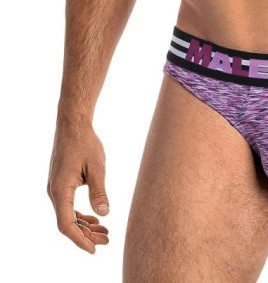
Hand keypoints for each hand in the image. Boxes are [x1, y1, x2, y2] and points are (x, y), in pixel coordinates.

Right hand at [47, 117, 109, 252]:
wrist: (72, 124)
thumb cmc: (85, 142)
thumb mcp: (97, 166)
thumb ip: (99, 191)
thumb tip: (104, 213)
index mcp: (60, 190)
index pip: (66, 224)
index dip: (80, 240)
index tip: (94, 249)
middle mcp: (54, 192)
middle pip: (67, 223)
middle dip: (86, 235)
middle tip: (106, 240)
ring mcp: (56, 189)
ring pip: (68, 216)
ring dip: (84, 225)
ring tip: (104, 232)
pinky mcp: (61, 184)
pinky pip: (68, 206)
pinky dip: (81, 215)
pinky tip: (95, 218)